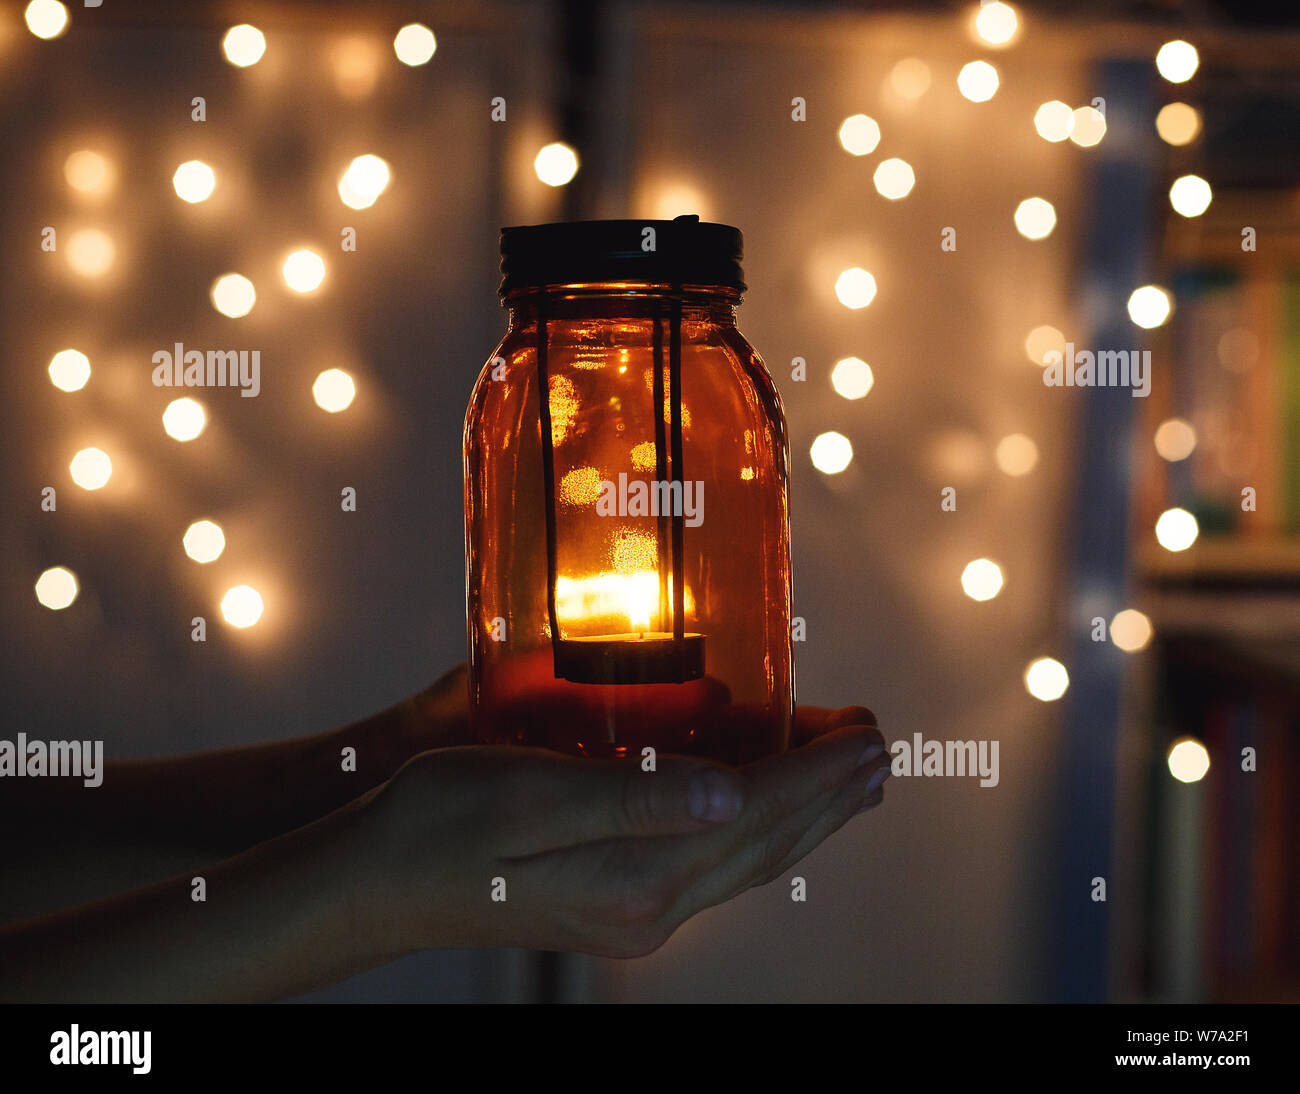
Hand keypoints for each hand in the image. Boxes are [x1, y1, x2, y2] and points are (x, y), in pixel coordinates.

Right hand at [362, 704, 887, 957]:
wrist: (373, 882)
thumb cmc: (438, 822)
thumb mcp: (531, 792)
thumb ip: (638, 794)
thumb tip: (733, 788)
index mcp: (637, 875)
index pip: (756, 815)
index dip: (820, 773)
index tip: (872, 736)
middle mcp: (648, 905)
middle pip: (764, 843)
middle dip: (828, 795)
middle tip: (880, 750)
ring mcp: (633, 911)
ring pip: (743, 858)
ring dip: (801, 815)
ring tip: (847, 780)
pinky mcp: (613, 902)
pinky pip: (710, 861)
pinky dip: (752, 827)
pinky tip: (757, 805)